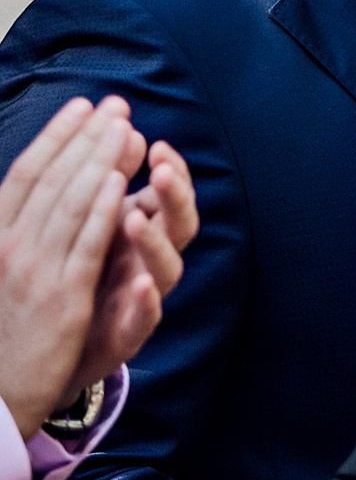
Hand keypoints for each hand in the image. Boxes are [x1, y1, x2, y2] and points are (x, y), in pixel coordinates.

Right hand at [0, 98, 135, 439]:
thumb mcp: (2, 273)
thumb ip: (18, 232)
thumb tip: (37, 198)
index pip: (24, 174)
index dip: (55, 137)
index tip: (81, 106)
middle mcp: (9, 246)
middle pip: (52, 181)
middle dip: (86, 138)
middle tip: (116, 104)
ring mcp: (34, 271)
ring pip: (71, 205)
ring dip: (100, 163)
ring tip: (124, 128)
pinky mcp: (62, 300)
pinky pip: (85, 247)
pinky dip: (103, 213)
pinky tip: (123, 186)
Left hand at [72, 138, 196, 396]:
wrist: (53, 347)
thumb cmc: (73, 277)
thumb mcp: (89, 224)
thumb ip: (108, 183)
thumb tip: (127, 132)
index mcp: (138, 231)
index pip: (166, 195)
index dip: (170, 169)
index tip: (155, 143)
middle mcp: (148, 260)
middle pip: (179, 225)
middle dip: (174, 197)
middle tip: (159, 169)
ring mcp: (142, 297)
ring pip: (167, 270)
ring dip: (156, 244)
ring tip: (136, 220)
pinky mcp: (129, 333)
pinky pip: (147, 319)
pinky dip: (148, 303)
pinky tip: (141, 286)